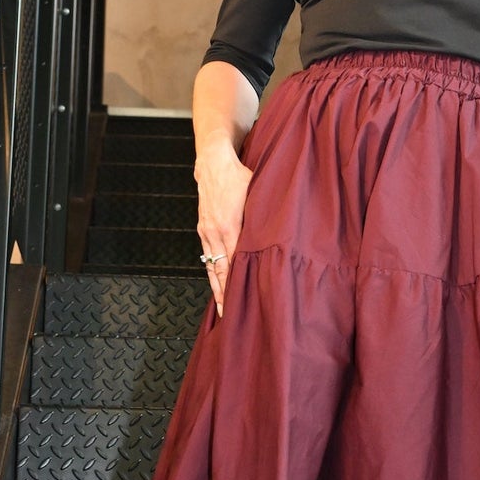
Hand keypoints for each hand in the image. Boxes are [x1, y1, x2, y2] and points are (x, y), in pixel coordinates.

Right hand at [194, 145, 254, 315]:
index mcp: (229, 227)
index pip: (234, 264)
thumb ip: (264, 218)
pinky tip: (216, 284)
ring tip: (220, 309)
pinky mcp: (202, 228)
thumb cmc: (239, 176)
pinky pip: (207, 257)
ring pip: (210, 267)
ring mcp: (206, 232)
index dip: (236, 286)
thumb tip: (277, 238)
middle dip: (223, 296)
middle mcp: (214, 233)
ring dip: (215, 288)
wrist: (213, 162)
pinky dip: (211, 273)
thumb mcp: (256, 194)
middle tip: (227, 318)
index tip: (240, 304)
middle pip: (219, 272)